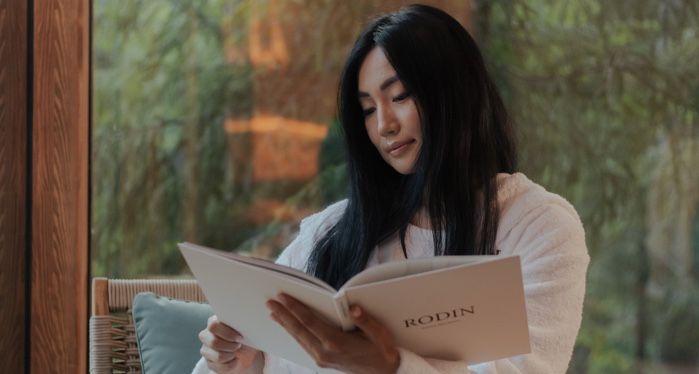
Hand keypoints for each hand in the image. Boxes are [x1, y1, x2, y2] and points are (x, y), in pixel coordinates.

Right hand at [198, 315, 262, 373]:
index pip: (213, 325)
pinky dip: (232, 363)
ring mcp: (206, 349)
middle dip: (231, 345)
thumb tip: (247, 321)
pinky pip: (221, 366)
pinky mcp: (209, 363)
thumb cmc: (244, 337)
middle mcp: (206, 335)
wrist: (246, 353)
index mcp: (213, 322)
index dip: (228, 333)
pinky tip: (234, 359)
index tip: (240, 337)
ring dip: (232, 354)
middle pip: (214, 342)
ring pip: (218, 356)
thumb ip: (240, 323)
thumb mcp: (244, 328)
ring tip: (236, 351)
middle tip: (239, 345)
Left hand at [266, 294, 399, 373]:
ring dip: (285, 324)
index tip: (283, 297)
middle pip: (298, 330)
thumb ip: (366, 321)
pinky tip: (288, 326)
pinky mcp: (322, 361)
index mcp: (336, 343)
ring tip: (274, 312)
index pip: (309, 321)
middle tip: (270, 302)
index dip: (294, 308)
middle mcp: (325, 352)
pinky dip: (293, 333)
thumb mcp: (380, 334)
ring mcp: (322, 358)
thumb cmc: (382, 351)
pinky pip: (303, 344)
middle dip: (283, 315)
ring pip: (298, 338)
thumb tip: (353, 308)